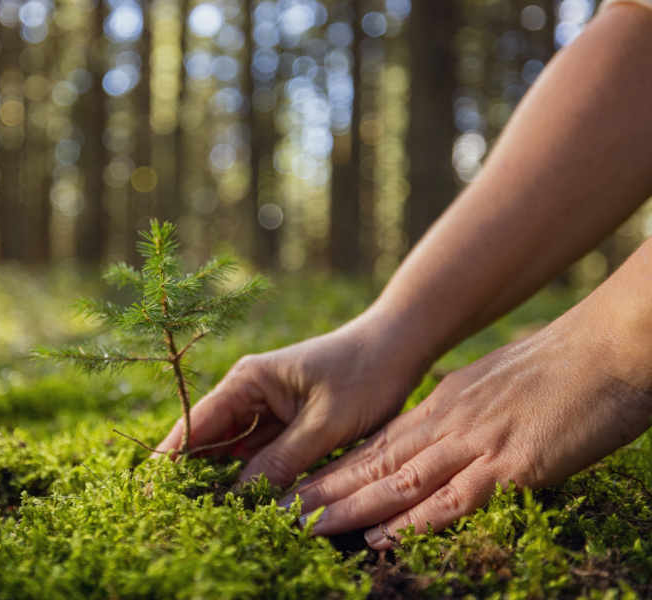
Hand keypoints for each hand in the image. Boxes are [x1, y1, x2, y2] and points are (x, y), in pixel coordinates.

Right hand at [154, 312, 427, 487]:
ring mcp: (265, 405)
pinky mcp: (284, 418)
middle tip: (178, 509)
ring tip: (204, 510)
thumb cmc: (364, 374)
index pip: (197, 423)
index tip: (155, 489)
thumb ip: (283, 460)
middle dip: (193, 473)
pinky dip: (250, 473)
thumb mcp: (325, 424)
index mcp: (248, 380)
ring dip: (221, 477)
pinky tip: (241, 498)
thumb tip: (242, 496)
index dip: (172, 457)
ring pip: (232, 449)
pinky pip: (258, 451)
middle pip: (208, 438)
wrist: (399, 345)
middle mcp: (248, 391)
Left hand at [286, 305, 651, 549]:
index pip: (377, 444)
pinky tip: (381, 536)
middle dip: (323, 490)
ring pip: (398, 480)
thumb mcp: (495, 384)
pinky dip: (414, 521)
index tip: (298, 488)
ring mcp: (478, 444)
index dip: (335, 470)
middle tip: (276, 510)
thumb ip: (463, 409)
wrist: (609, 345)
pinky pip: (455, 498)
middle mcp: (449, 423)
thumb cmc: (561, 366)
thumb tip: (441, 425)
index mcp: (445, 406)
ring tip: (306, 526)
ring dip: (350, 507)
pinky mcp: (513, 464)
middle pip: (373, 462)